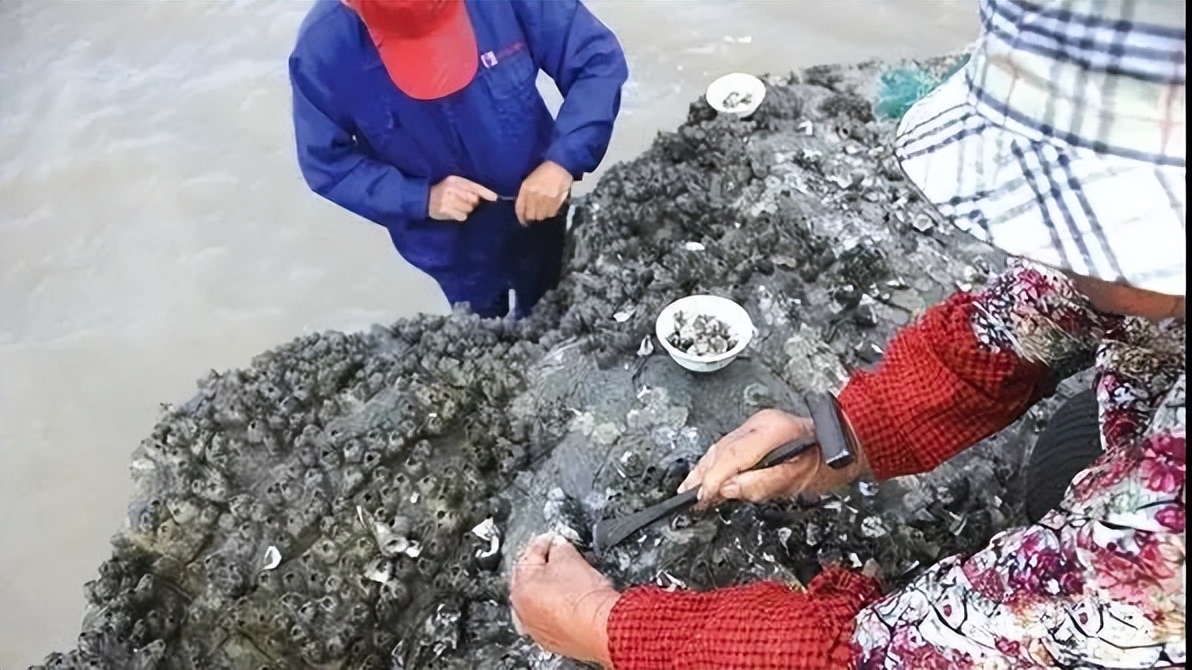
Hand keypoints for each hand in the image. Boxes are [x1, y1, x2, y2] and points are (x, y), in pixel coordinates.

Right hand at [429, 175, 497, 221]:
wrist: (423, 198)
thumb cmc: (441, 191)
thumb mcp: (452, 183)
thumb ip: (466, 187)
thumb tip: (483, 196)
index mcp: (455, 180)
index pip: (475, 186)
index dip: (486, 192)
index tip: (495, 198)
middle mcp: (452, 189)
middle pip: (474, 199)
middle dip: (474, 203)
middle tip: (466, 203)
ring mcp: (448, 199)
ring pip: (469, 208)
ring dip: (467, 210)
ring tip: (458, 207)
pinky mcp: (445, 210)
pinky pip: (462, 216)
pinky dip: (461, 215)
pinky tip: (456, 213)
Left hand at [509, 532, 618, 666]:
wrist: (601, 627)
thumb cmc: (584, 597)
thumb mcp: (569, 558)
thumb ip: (559, 547)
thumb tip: (558, 546)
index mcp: (520, 588)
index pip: (530, 556)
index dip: (546, 543)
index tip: (555, 539)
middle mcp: (522, 613)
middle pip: (532, 582)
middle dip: (546, 568)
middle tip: (563, 558)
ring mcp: (536, 630)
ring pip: (540, 603)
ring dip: (552, 591)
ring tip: (571, 582)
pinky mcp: (552, 642)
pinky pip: (551, 620)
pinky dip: (559, 611)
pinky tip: (573, 604)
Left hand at [515, 161, 572, 224]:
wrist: (560, 165)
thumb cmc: (544, 170)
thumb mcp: (530, 179)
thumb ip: (526, 192)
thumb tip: (524, 206)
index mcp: (526, 188)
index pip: (520, 208)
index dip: (521, 217)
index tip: (523, 220)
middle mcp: (534, 196)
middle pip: (530, 215)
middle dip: (531, 217)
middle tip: (533, 217)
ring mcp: (545, 200)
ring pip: (541, 216)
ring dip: (541, 216)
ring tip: (542, 213)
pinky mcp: (556, 202)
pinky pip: (550, 214)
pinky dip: (549, 213)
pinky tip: (550, 210)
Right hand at [678, 409, 867, 508]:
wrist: (847, 441)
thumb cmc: (830, 460)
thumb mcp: (800, 480)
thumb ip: (762, 484)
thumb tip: (729, 489)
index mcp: (771, 431)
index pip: (731, 457)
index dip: (713, 479)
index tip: (703, 498)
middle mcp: (759, 423)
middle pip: (720, 450)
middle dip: (703, 475)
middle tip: (689, 498)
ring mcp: (756, 424)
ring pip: (720, 448)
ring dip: (705, 470)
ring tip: (691, 491)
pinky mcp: (755, 431)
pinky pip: (728, 447)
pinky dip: (715, 463)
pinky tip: (707, 477)